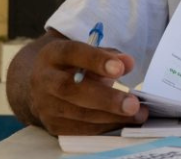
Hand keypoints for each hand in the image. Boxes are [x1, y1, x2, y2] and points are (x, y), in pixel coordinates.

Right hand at [27, 35, 148, 134]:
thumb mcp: (88, 52)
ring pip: (78, 113)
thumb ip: (109, 55)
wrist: (43, 86)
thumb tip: (127, 63)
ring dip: (111, 116)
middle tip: (133, 104)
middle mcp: (44, 80)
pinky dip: (104, 126)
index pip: (72, 53)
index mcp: (53, 54)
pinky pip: (80, 129)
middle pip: (72, 89)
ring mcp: (45, 105)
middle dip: (106, 98)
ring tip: (137, 114)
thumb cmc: (73, 65)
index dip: (96, 61)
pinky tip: (123, 122)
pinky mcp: (52, 125)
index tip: (120, 69)